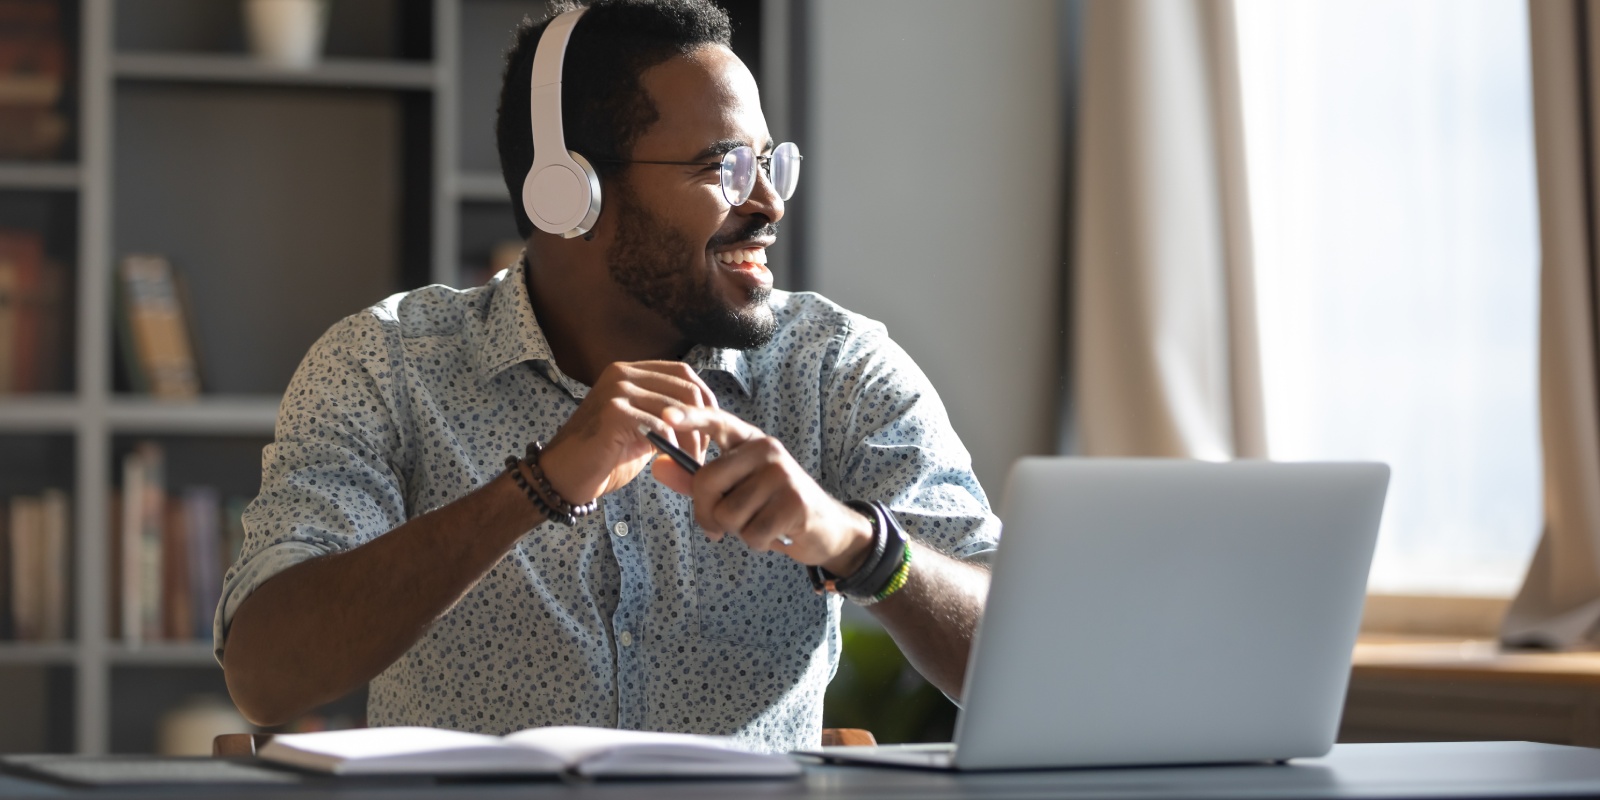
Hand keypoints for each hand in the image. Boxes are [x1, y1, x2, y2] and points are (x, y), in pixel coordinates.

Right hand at [537, 362, 716, 505]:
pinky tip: (670, 461)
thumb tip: (703, 415)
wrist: (564, 476)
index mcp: (630, 371)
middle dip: (702, 422)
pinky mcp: (613, 412)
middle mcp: (623, 373)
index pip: (683, 373)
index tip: (712, 429)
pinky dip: (672, 446)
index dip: (705, 399)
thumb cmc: (604, 457)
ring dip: (691, 440)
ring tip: (688, 463)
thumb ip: (666, 415)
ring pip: (676, 409)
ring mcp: (617, 390)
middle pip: (685, 388)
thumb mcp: (642, 428)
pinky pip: (660, 425)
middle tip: (701, 453)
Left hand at [650, 405, 874, 574]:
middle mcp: (766, 449)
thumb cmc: (772, 507)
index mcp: (749, 441)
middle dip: (707, 513)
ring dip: (738, 531)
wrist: (825, 528)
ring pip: (728, 513)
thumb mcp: (734, 491)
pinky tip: (775, 533)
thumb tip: (657, 467)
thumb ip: (695, 481)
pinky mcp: (795, 501)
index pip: (717, 422)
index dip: (690, 418)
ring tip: (760, 523)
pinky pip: (752, 532)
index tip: (666, 416)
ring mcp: (782, 473)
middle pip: (707, 482)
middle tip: (723, 525)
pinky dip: (758, 542)